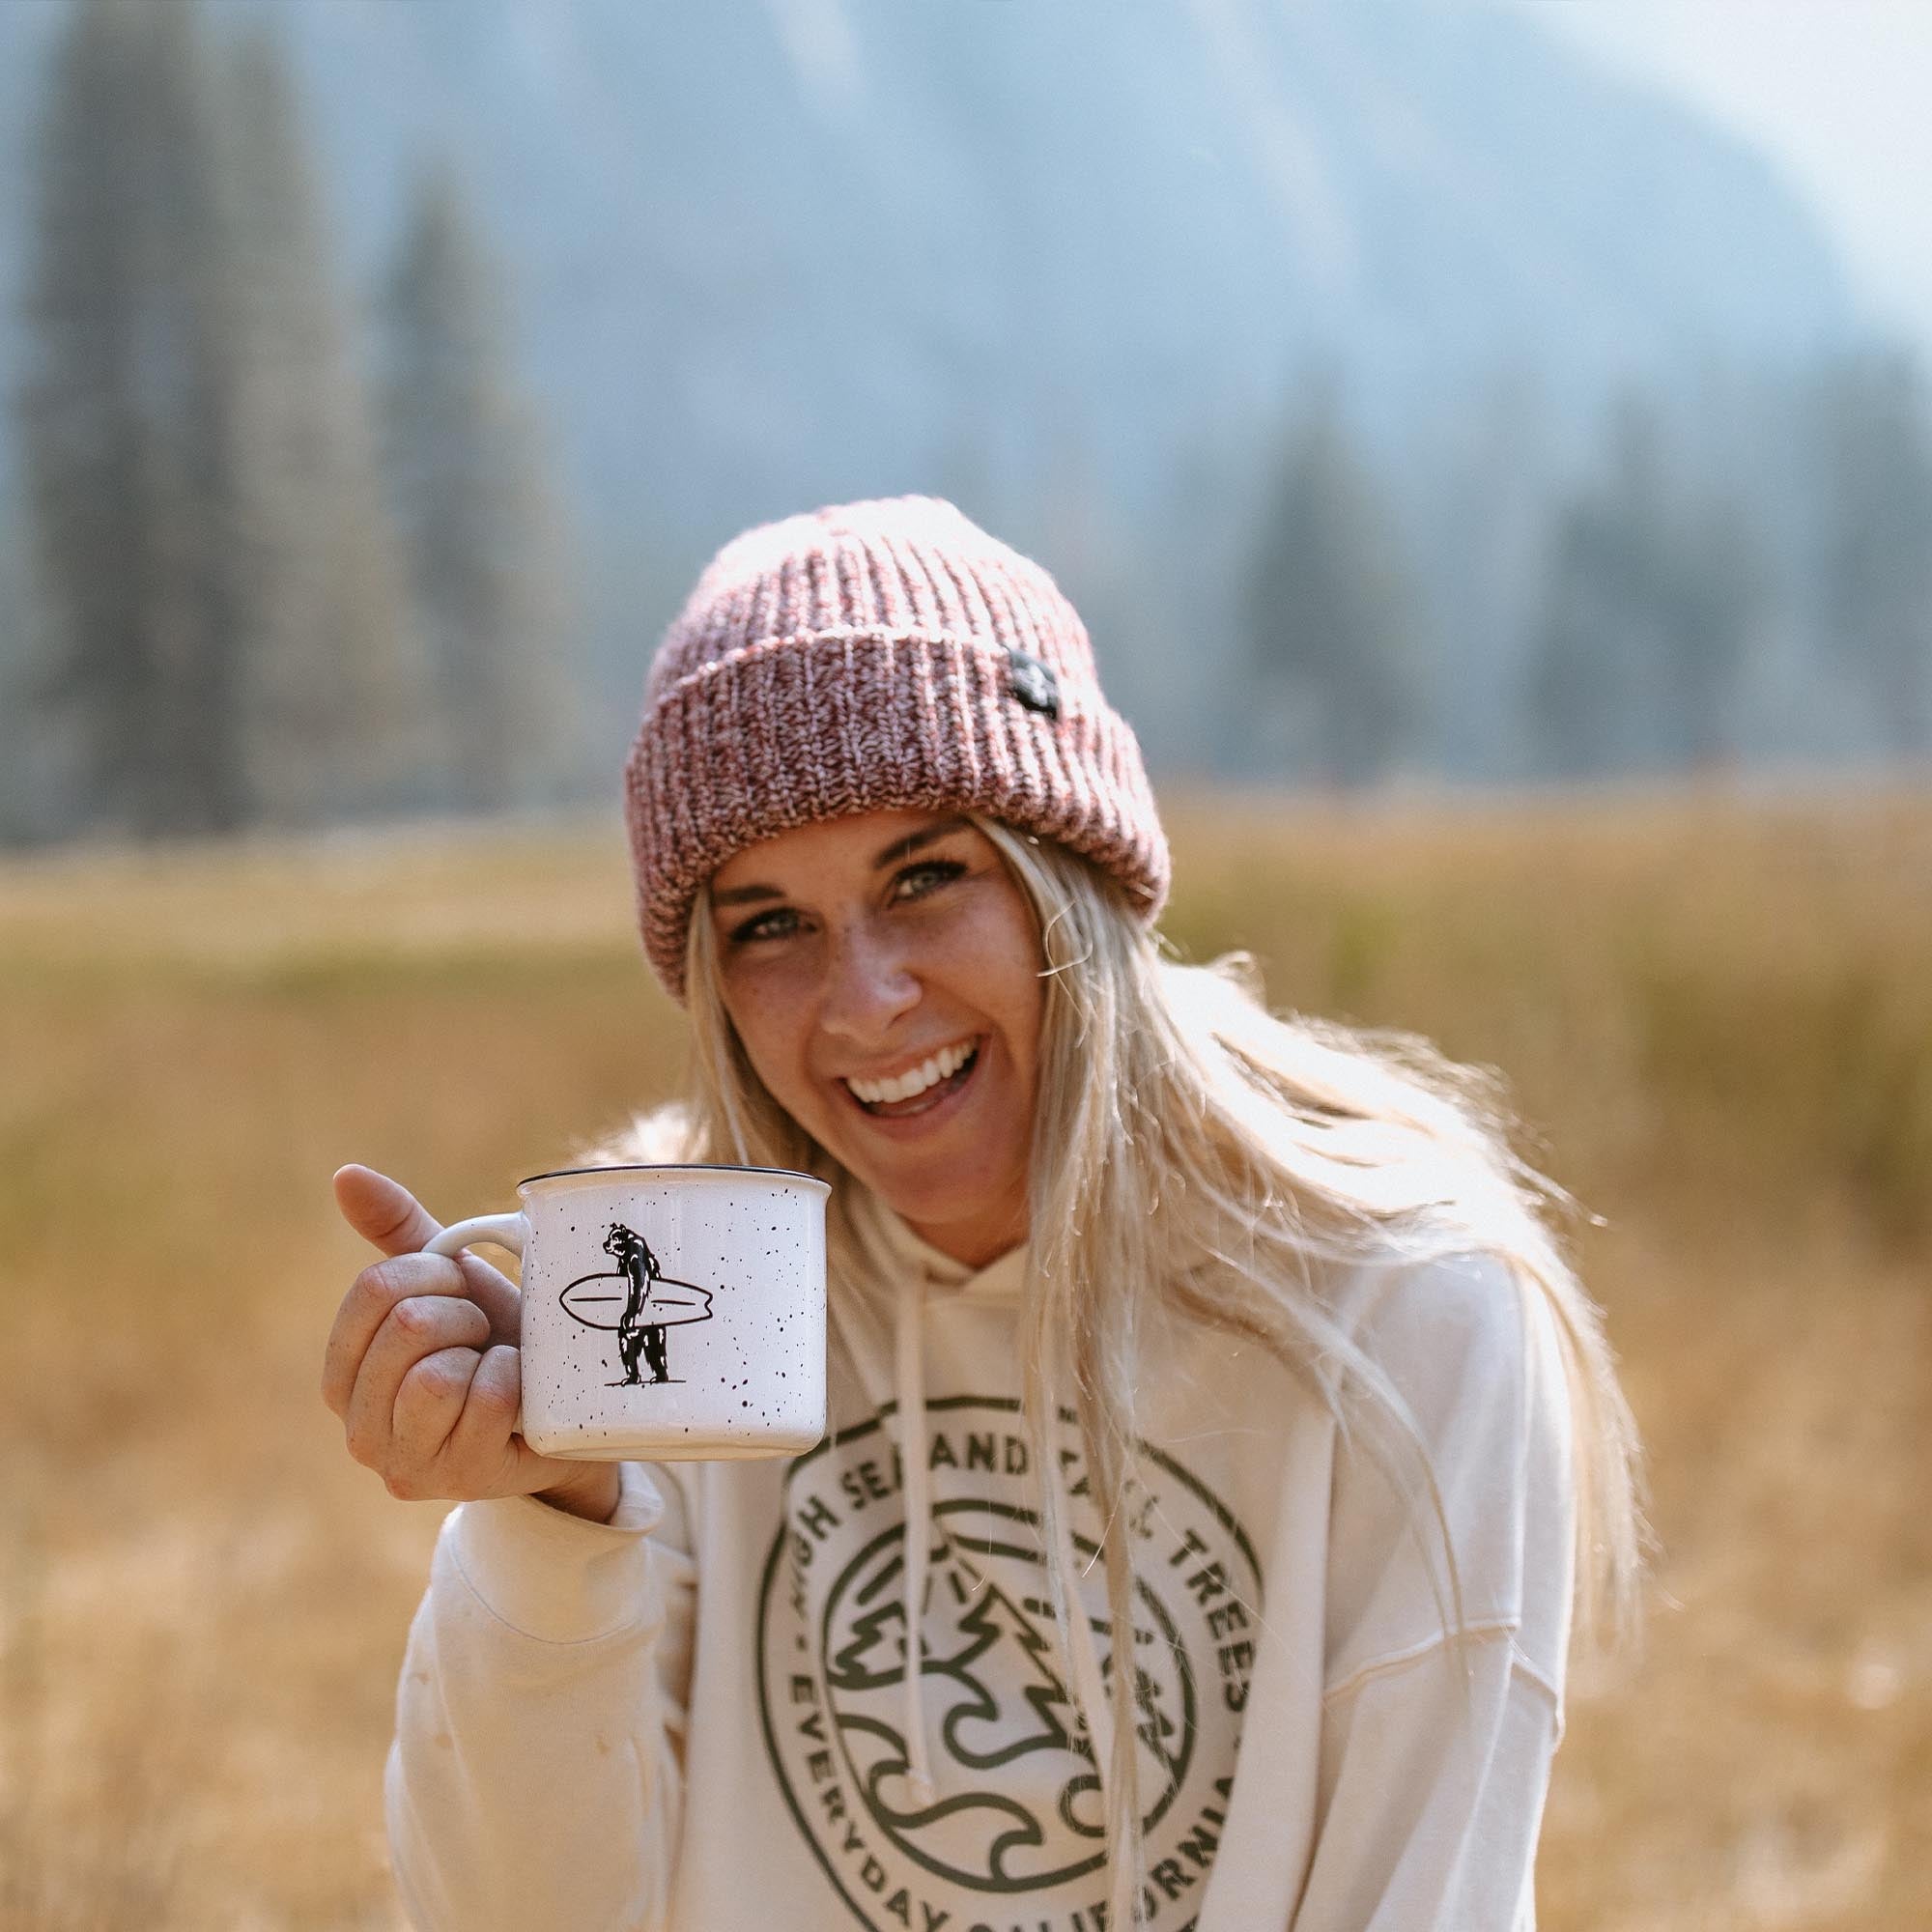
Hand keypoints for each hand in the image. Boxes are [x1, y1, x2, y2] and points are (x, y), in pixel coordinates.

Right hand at [323, 1164, 622, 1523]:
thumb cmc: (498, 1340)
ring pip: (436, 1375)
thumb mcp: (451, 1285)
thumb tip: (345, 1175)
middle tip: (483, 1336)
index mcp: (343, 1376)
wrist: (565, 1408)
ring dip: (487, 1352)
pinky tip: (522, 1395)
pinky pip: (487, 1399)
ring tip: (498, 1366)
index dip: (432, 1274)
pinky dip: (516, 1380)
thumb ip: (401, 1234)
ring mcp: (405, 1464)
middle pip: (408, 1327)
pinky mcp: (459, 1478)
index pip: (373, 1291)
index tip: (459, 1289)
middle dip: (464, 1313)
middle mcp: (358, 1429)